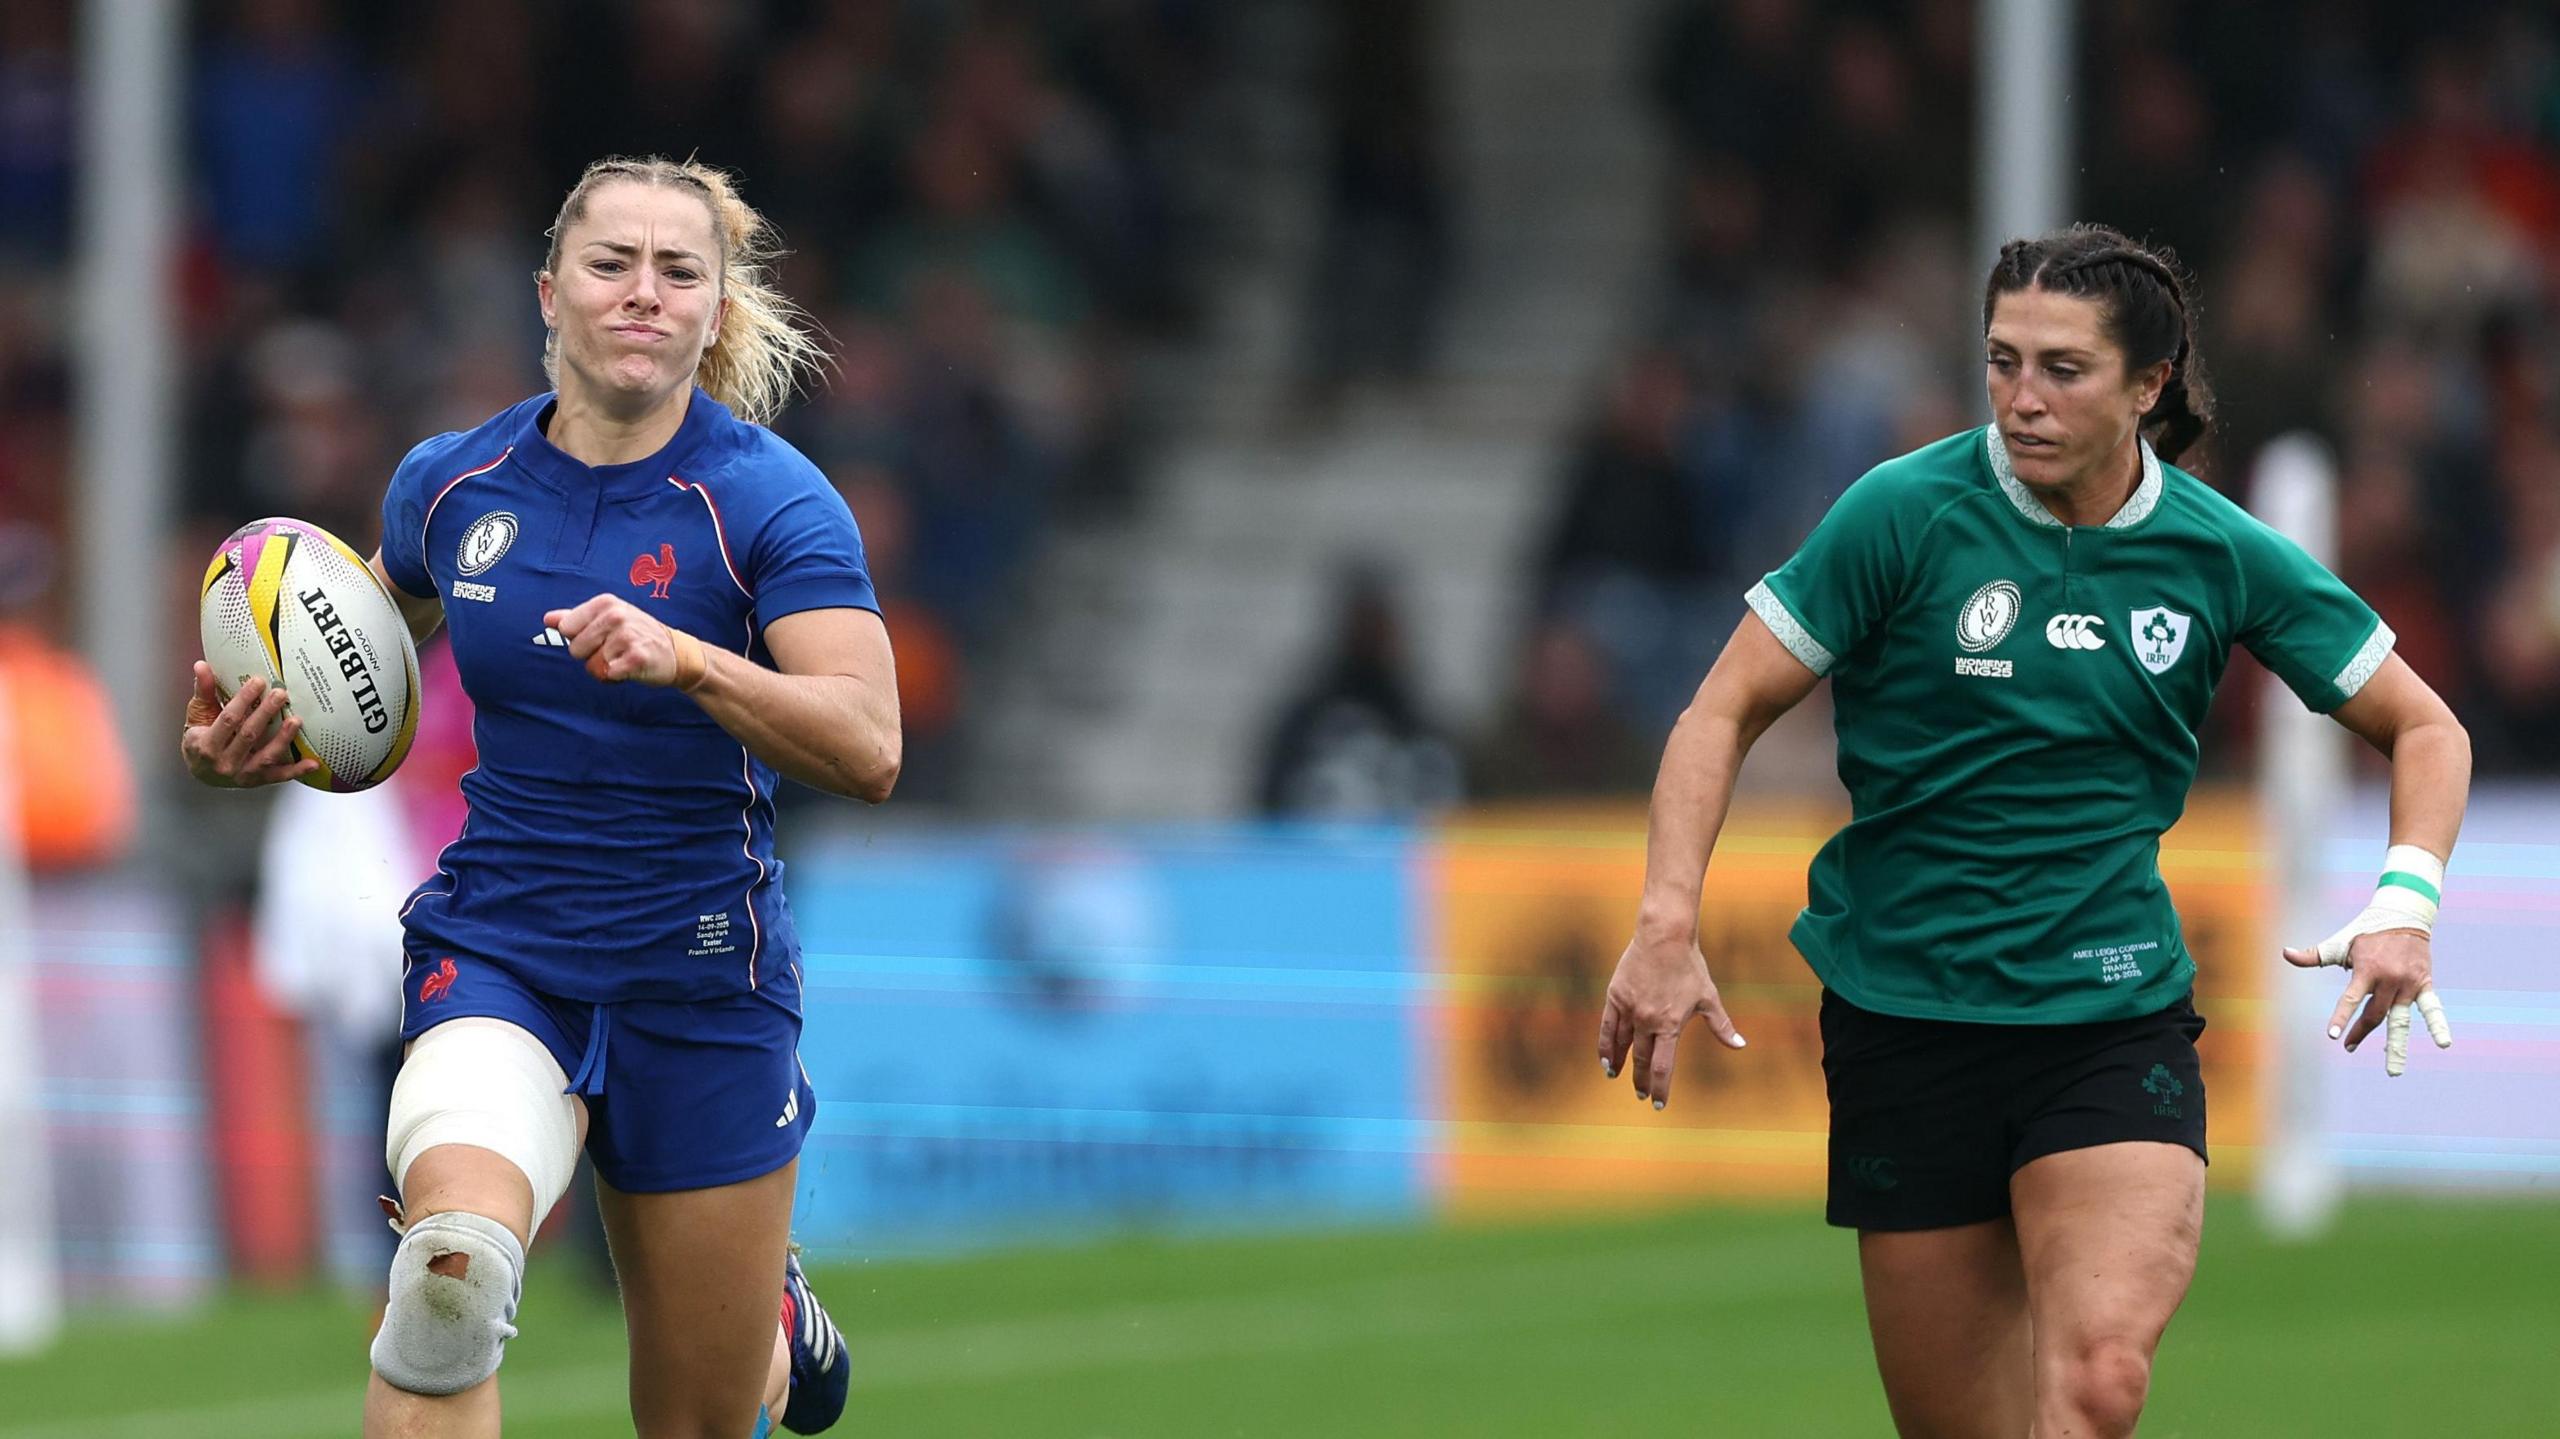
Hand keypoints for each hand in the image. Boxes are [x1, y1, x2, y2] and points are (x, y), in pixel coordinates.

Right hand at [179, 662, 317, 787]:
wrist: (200, 772)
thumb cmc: (198, 740)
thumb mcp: (197, 715)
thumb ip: (203, 691)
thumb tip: (201, 665)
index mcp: (206, 744)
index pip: (228, 719)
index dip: (243, 700)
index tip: (258, 682)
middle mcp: (223, 762)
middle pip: (249, 735)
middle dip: (266, 712)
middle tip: (280, 694)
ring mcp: (241, 774)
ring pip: (265, 756)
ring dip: (283, 738)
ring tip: (296, 720)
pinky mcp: (256, 781)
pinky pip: (278, 777)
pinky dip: (296, 771)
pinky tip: (312, 764)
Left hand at [545, 594, 691, 686]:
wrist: (675, 651)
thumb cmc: (636, 634)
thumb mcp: (607, 619)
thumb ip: (575, 618)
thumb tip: (548, 619)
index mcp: (605, 603)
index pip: (566, 628)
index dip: (579, 639)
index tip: (599, 637)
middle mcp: (616, 615)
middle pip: (576, 649)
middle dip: (591, 656)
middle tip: (614, 650)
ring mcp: (627, 636)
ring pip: (592, 665)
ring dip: (605, 669)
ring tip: (622, 659)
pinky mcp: (637, 657)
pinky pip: (608, 675)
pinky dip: (616, 678)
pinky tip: (630, 669)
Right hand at [1596, 927, 1746, 1109]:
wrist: (1664, 937)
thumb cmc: (1690, 967)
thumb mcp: (1708, 998)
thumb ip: (1721, 1026)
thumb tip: (1740, 1046)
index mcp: (1671, 1025)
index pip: (1663, 1067)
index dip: (1660, 1088)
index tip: (1658, 1103)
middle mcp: (1647, 1021)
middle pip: (1642, 1060)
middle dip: (1642, 1081)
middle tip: (1642, 1095)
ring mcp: (1629, 1010)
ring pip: (1621, 1045)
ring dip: (1620, 1064)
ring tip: (1616, 1076)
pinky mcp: (1615, 997)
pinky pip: (1606, 1027)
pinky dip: (1605, 1045)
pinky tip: (1605, 1058)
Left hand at [2283, 928, 2451, 1076]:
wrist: (2404, 916)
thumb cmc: (2366, 932)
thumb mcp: (2340, 942)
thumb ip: (2314, 955)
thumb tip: (2285, 953)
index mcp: (2366, 970)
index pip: (2351, 999)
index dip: (2343, 1017)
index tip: (2334, 1036)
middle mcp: (2389, 980)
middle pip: (2374, 1015)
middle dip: (2360, 1032)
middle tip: (2349, 1046)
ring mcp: (2408, 984)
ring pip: (2400, 1019)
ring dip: (2396, 1046)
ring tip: (2393, 1070)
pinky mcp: (2424, 984)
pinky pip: (2433, 1008)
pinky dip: (2439, 1025)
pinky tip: (2444, 1044)